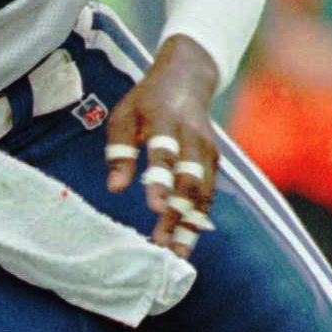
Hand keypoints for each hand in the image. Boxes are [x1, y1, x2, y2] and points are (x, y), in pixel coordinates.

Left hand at [104, 35, 219, 258]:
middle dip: (178, 213)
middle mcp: (193, 136)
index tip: (154, 207)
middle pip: (190, 179)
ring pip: (204, 191)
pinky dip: (200, 218)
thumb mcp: (124, 115)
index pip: (165, 153)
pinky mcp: (215, 161)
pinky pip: (209, 193)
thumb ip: (119, 150)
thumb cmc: (147, 100)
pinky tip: (188, 241)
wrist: (188, 77)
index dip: (161, 180)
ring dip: (192, 223)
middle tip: (165, 243)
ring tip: (178, 253)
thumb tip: (116, 188)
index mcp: (165, 119)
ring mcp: (208, 149)